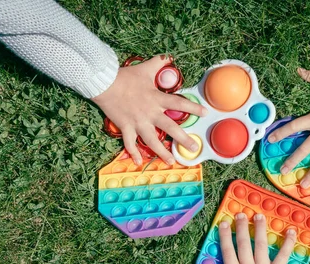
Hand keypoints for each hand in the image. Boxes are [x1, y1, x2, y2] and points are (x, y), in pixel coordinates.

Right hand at [92, 55, 207, 164]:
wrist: (105, 84)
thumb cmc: (125, 76)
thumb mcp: (145, 68)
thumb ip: (158, 62)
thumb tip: (168, 55)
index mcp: (157, 99)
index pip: (179, 104)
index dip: (193, 108)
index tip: (204, 113)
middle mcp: (150, 113)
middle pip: (170, 128)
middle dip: (183, 139)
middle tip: (193, 148)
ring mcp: (138, 122)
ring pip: (152, 141)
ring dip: (162, 152)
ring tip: (171, 161)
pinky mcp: (126, 127)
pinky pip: (130, 143)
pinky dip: (133, 153)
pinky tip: (139, 162)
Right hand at [190, 212, 296, 263]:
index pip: (227, 251)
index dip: (225, 236)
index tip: (224, 223)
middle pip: (244, 244)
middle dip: (242, 227)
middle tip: (241, 214)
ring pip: (261, 245)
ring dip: (260, 229)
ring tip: (259, 216)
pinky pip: (283, 255)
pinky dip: (288, 243)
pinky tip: (291, 231)